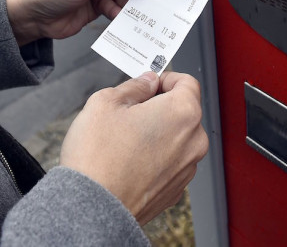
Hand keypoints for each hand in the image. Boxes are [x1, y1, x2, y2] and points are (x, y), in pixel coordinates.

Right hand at [59, 71, 208, 224]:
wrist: (93, 208)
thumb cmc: (98, 157)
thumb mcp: (106, 102)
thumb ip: (134, 86)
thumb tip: (146, 82)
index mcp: (183, 112)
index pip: (187, 82)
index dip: (165, 78)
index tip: (149, 83)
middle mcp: (193, 141)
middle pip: (183, 111)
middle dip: (160, 107)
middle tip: (130, 111)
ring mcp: (187, 168)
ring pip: (177, 138)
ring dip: (158, 133)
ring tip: (126, 139)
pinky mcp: (175, 189)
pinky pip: (170, 162)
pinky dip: (156, 157)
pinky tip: (130, 159)